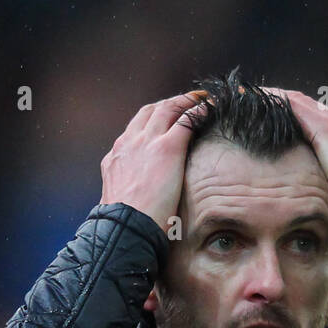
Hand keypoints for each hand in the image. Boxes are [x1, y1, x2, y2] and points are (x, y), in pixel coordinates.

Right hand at [100, 91, 208, 232]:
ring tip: (201, 99)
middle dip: (170, 104)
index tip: (165, 119)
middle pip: (150, 111)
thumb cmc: (125, 225)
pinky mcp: (167, 148)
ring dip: (185, 101)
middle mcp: (129, 143)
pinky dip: (199, 110)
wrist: (125, 228)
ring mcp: (147, 142)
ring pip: (168, 109)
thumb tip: (139, 203)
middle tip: (186, 102)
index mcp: (116, 157)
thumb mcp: (119, 201)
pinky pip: (187, 120)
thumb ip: (129, 192)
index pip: (135, 129)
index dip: (152, 120)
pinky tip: (210, 108)